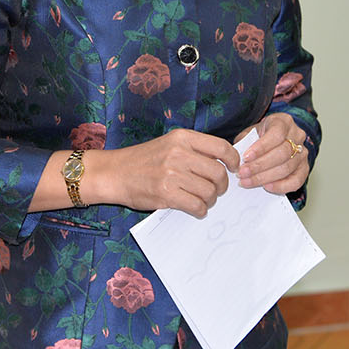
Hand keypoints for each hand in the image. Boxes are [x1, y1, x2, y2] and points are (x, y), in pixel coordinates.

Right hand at [101, 129, 239, 218]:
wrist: (114, 173)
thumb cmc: (143, 160)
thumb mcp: (169, 144)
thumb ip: (194, 150)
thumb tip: (223, 163)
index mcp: (182, 137)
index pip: (221, 147)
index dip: (233, 160)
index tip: (234, 169)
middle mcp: (179, 153)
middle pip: (218, 172)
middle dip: (222, 186)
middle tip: (216, 191)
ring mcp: (172, 173)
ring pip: (209, 191)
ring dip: (210, 200)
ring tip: (202, 200)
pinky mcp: (166, 193)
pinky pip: (196, 205)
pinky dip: (200, 210)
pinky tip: (195, 208)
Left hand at [235, 113, 309, 193]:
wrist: (274, 140)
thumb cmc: (260, 136)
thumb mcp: (251, 132)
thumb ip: (245, 142)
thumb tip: (237, 157)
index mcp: (284, 121)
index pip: (276, 134)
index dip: (261, 147)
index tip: (245, 157)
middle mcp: (297, 135)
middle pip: (282, 153)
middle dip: (259, 166)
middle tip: (242, 173)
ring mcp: (303, 152)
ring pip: (287, 167)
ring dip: (265, 177)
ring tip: (247, 181)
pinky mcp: (304, 168)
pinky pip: (296, 180)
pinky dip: (281, 186)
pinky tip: (266, 187)